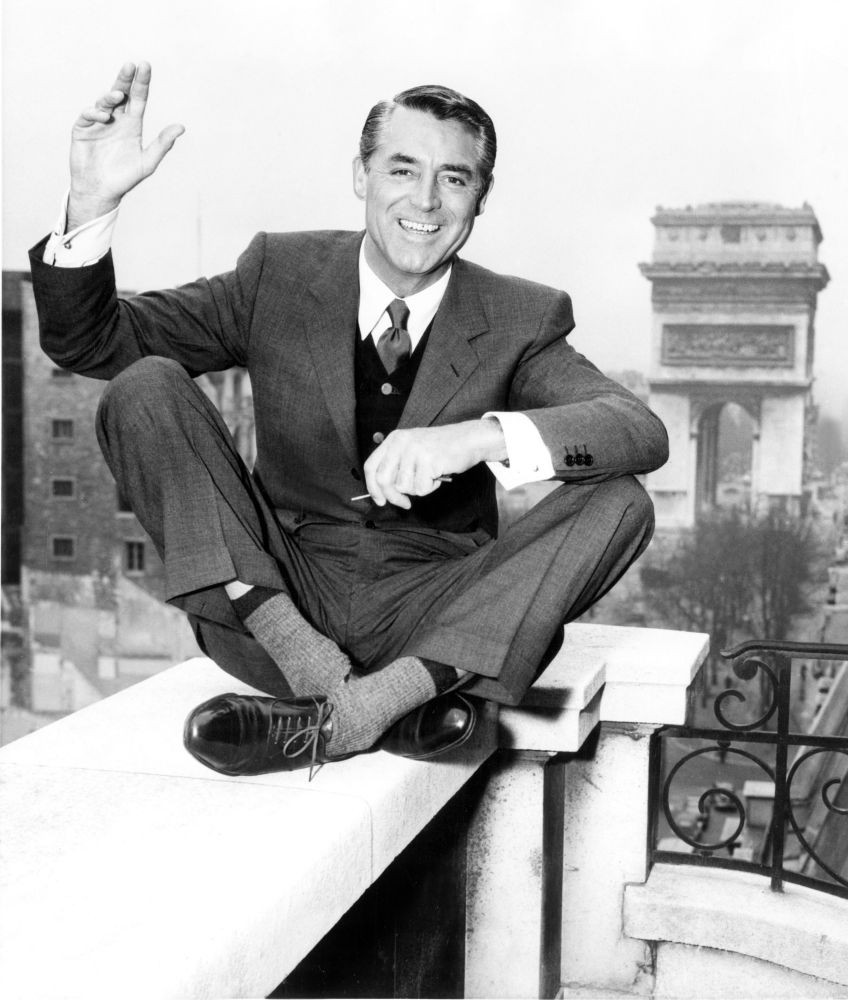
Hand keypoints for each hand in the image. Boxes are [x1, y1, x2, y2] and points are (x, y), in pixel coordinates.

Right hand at [67, 62, 184, 228]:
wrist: (101, 192)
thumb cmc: (125, 178)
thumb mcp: (147, 162)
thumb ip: (162, 144)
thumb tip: (181, 127)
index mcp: (132, 124)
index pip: (138, 98)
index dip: (141, 83)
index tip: (145, 66)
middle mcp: (116, 119)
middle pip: (121, 94)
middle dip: (125, 79)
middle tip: (131, 65)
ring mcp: (98, 123)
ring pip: (104, 102)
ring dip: (111, 97)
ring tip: (119, 95)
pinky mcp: (82, 129)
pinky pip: (88, 115)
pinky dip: (95, 113)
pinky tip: (104, 116)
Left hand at [363, 418, 505, 508]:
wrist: (469, 439)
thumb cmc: (442, 449)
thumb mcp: (413, 449)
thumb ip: (397, 466)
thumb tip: (384, 493)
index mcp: (394, 439)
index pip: (371, 466)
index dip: (373, 487)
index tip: (380, 501)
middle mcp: (401, 442)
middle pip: (383, 479)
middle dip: (393, 497)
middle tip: (404, 504)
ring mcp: (413, 450)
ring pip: (403, 486)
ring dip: (418, 489)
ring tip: (430, 476)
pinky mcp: (427, 460)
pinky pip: (421, 488)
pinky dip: (430, 487)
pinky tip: (438, 475)